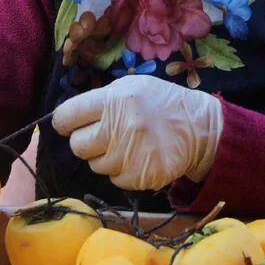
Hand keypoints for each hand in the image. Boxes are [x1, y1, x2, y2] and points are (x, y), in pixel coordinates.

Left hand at [51, 74, 222, 191]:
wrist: (200, 128)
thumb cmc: (160, 103)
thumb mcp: (133, 86)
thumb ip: (101, 99)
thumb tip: (68, 118)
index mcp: (115, 99)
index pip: (67, 115)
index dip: (64, 122)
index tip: (69, 124)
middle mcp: (120, 126)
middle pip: (77, 145)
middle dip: (86, 141)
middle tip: (103, 136)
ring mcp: (130, 154)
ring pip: (95, 164)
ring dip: (106, 157)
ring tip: (127, 145)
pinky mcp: (139, 176)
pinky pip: (114, 179)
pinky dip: (122, 172)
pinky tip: (138, 158)